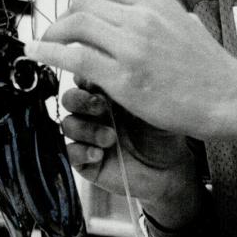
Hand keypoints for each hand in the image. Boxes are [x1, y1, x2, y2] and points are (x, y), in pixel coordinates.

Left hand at [25, 0, 236, 139]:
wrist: (230, 98)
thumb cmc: (212, 70)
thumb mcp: (187, 24)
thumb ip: (162, 15)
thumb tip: (145, 10)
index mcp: (156, 0)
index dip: (81, 2)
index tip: (74, 17)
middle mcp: (142, 16)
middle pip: (82, 3)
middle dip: (63, 18)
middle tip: (56, 35)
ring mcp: (132, 47)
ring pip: (75, 25)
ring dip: (52, 35)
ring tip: (43, 46)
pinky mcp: (124, 78)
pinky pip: (74, 57)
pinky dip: (49, 53)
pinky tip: (38, 56)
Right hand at [59, 81, 194, 208]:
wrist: (168, 169)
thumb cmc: (162, 134)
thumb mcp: (154, 106)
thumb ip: (135, 88)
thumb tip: (119, 67)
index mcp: (107, 94)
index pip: (85, 78)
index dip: (87, 78)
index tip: (100, 82)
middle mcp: (93, 113)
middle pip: (70, 98)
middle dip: (82, 100)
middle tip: (102, 107)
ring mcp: (86, 136)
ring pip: (68, 124)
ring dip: (88, 129)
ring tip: (111, 138)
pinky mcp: (84, 160)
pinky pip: (70, 152)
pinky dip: (82, 152)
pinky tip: (99, 154)